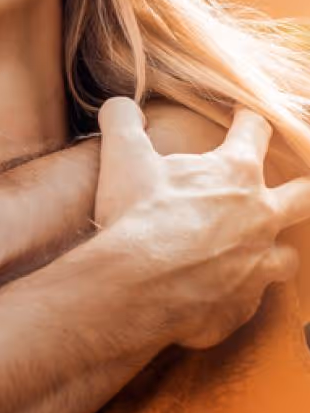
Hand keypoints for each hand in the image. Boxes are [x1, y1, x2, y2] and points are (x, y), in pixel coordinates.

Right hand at [95, 98, 309, 348]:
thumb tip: (120, 105)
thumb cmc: (135, 216)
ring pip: (287, 257)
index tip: (241, 116)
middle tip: (292, 186)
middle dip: (301, 187)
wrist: (132, 286)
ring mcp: (256, 267)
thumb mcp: (122, 157)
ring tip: (254, 252)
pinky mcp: (239, 307)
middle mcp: (259, 218)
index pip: (255, 131)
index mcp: (235, 174)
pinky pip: (246, 303)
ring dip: (273, 251)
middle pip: (304, 195)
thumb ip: (122, 122)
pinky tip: (212, 294)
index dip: (248, 119)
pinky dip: (232, 296)